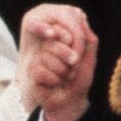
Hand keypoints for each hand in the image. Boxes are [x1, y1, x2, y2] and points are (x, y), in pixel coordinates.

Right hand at [18, 3, 97, 120]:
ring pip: (47, 58)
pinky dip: (54, 80)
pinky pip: (41, 71)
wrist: (72, 100)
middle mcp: (47, 47)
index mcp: (60, 41)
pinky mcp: (32, 71)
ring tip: (64, 77)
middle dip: (69, 60)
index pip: (62, 32)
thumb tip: (82, 20)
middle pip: (54, 44)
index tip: (77, 59)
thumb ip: (88, 40)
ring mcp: (38, 58)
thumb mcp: (89, 58)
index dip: (73, 46)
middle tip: (72, 69)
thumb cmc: (79, 79)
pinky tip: (55, 84)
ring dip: (62, 72)